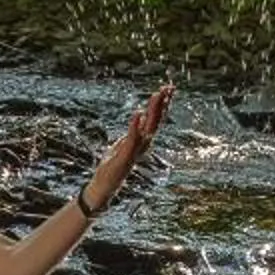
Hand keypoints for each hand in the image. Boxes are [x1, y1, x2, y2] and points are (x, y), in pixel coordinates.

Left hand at [81, 83, 174, 213]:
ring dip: (152, 111)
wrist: (104, 186)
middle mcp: (143, 145)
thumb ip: (133, 132)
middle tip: (168, 87)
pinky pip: (132, 139)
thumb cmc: (112, 165)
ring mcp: (135, 151)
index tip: (169, 88)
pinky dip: (135, 126)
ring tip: (155, 95)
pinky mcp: (125, 156)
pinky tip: (137, 113)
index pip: (156, 119)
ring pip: (148, 128)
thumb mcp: (124, 143)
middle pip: (156, 120)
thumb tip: (140, 118)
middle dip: (162, 103)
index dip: (163, 104)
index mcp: (143, 140)